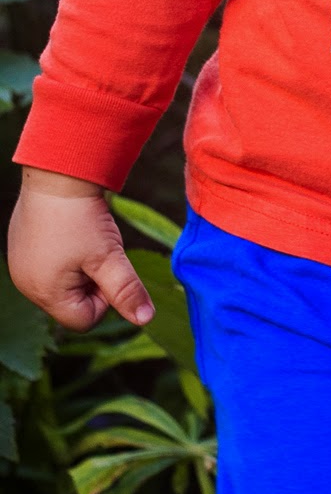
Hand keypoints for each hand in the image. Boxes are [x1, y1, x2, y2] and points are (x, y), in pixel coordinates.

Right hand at [7, 167, 154, 330]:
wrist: (58, 173)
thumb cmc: (81, 218)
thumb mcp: (109, 257)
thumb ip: (126, 291)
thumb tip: (145, 319)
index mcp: (44, 293)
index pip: (84, 320)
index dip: (104, 298)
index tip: (107, 267)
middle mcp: (26, 284)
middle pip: (72, 302)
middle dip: (91, 280)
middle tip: (96, 249)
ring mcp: (21, 264)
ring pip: (63, 280)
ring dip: (81, 265)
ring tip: (83, 236)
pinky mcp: (22, 244)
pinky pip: (51, 261)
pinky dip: (67, 250)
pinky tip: (69, 228)